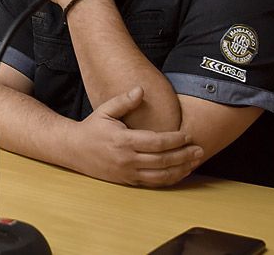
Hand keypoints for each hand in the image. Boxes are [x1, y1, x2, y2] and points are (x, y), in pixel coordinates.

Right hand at [66, 87, 202, 186]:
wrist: (73, 150)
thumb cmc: (91, 128)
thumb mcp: (105, 110)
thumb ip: (124, 100)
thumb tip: (141, 90)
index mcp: (123, 141)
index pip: (156, 142)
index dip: (175, 140)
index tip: (187, 135)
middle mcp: (126, 160)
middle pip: (163, 161)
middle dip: (184, 156)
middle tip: (200, 149)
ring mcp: (127, 173)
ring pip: (161, 176)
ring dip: (181, 170)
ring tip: (194, 162)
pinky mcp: (127, 181)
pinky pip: (153, 183)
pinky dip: (169, 179)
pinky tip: (180, 172)